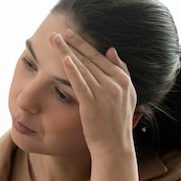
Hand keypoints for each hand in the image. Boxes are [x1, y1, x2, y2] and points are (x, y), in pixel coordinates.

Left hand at [51, 29, 137, 155]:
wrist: (114, 147)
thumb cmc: (115, 124)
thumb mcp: (126, 96)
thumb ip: (121, 72)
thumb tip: (111, 50)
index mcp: (123, 80)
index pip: (100, 57)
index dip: (84, 45)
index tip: (70, 35)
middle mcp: (115, 84)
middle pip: (90, 59)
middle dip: (73, 44)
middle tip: (58, 32)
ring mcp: (105, 94)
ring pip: (83, 68)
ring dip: (67, 52)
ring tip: (54, 40)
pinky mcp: (93, 105)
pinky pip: (81, 84)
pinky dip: (72, 71)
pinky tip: (64, 59)